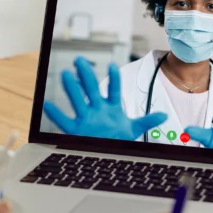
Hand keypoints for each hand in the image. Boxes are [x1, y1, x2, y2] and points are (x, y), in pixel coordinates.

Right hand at [43, 57, 166, 140]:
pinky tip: (48, 104)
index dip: (113, 79)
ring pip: (77, 101)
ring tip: (65, 74)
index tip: (112, 66)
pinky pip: (64, 121)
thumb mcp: (133, 130)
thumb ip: (147, 121)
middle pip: (91, 89)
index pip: (113, 90)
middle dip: (86, 74)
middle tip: (79, 59)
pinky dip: (55, 114)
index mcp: (110, 107)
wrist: (108, 153)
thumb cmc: (117, 139)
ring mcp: (85, 118)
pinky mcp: (76, 130)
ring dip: (71, 88)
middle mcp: (96, 109)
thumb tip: (164, 116)